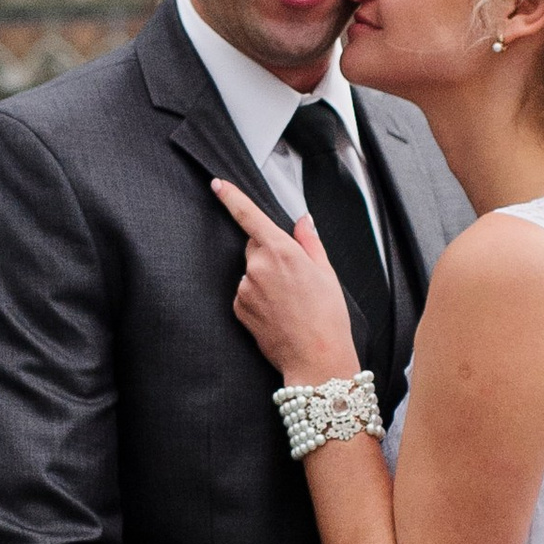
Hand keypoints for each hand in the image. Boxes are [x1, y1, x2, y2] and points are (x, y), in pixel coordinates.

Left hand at [211, 179, 357, 383]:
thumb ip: (309, 242)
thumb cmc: (326, 317)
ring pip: (250, 272)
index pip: (250, 216)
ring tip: (288, 302)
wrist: (315, 358)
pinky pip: (245, 293)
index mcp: (282, 251)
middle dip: (269, 254)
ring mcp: (245, 288)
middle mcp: (258, 266)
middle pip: (254, 247)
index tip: (217, 184)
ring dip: (264, 279)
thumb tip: (302, 221)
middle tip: (293, 278)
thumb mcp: (326, 272)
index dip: (231, 197)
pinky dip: (257, 298)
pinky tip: (277, 313)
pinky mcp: (238, 307)